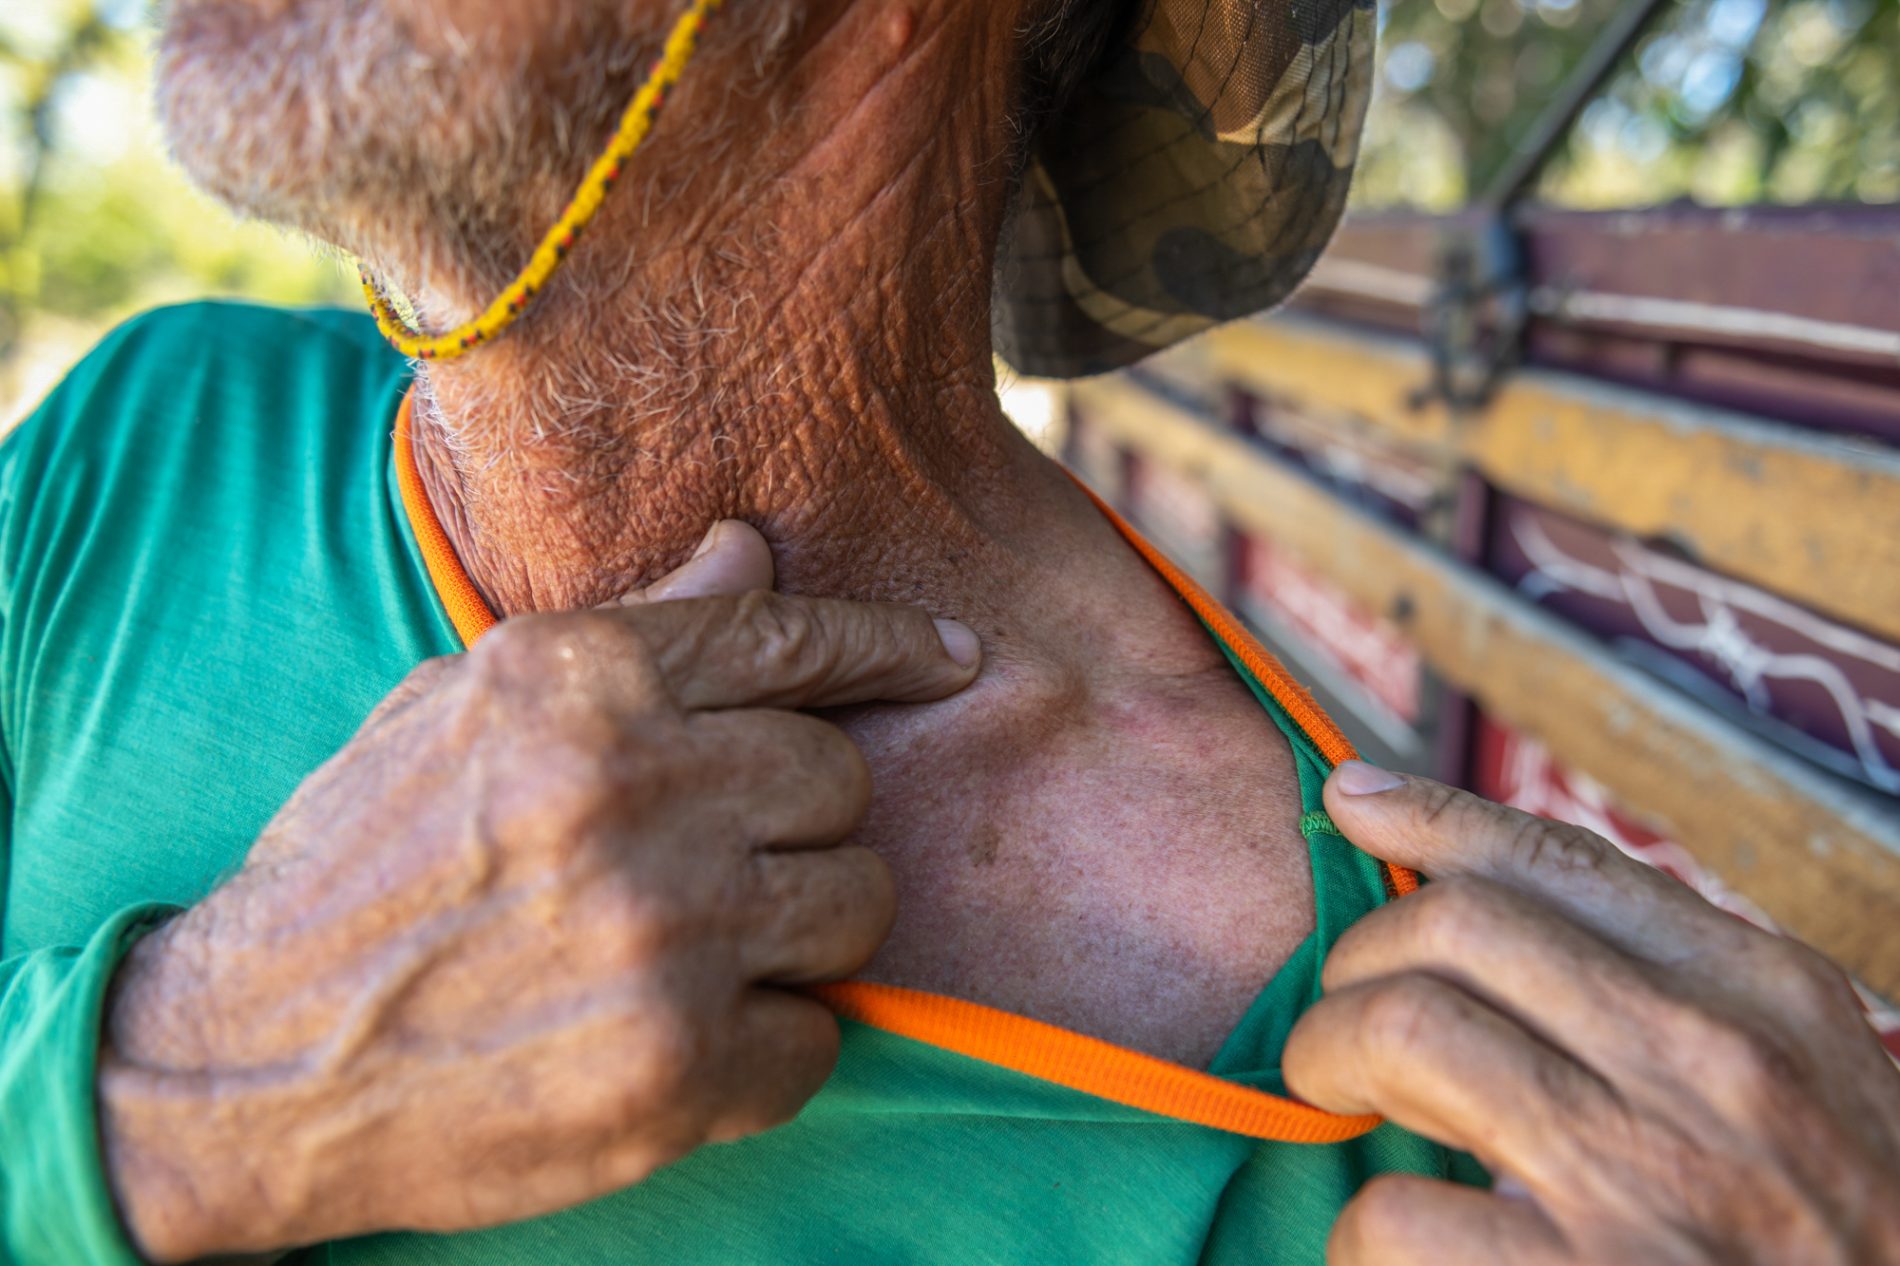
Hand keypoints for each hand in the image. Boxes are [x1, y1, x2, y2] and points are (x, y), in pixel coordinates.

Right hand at [97, 522, 981, 1260]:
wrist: (247, 1058)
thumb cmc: (363, 865)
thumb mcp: (466, 708)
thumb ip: (631, 630)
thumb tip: (751, 543)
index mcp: (577, 681)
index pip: (792, 637)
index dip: (890, 647)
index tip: (953, 659)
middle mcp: (634, 789)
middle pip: (842, 780)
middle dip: (806, 818)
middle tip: (731, 856)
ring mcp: (664, 931)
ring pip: (858, 903)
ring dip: (802, 927)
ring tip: (705, 945)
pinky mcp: (678, 1068)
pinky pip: (819, 1037)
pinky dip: (769, 1046)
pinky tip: (680, 1037)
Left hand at [1286, 763, 1899, 1265]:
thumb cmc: (1828, 1233)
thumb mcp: (1798, 1083)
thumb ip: (1667, 993)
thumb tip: (1487, 892)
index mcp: (1767, 994)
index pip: (1562, 861)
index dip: (1432, 821)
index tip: (1353, 804)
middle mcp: (1717, 1064)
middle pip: (1456, 924)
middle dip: (1359, 961)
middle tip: (1343, 1021)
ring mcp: (1654, 1177)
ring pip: (1405, 1028)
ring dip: (1330, 1059)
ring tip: (1337, 1097)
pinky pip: (1396, 1213)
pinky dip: (1362, 1231)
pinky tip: (1393, 1243)